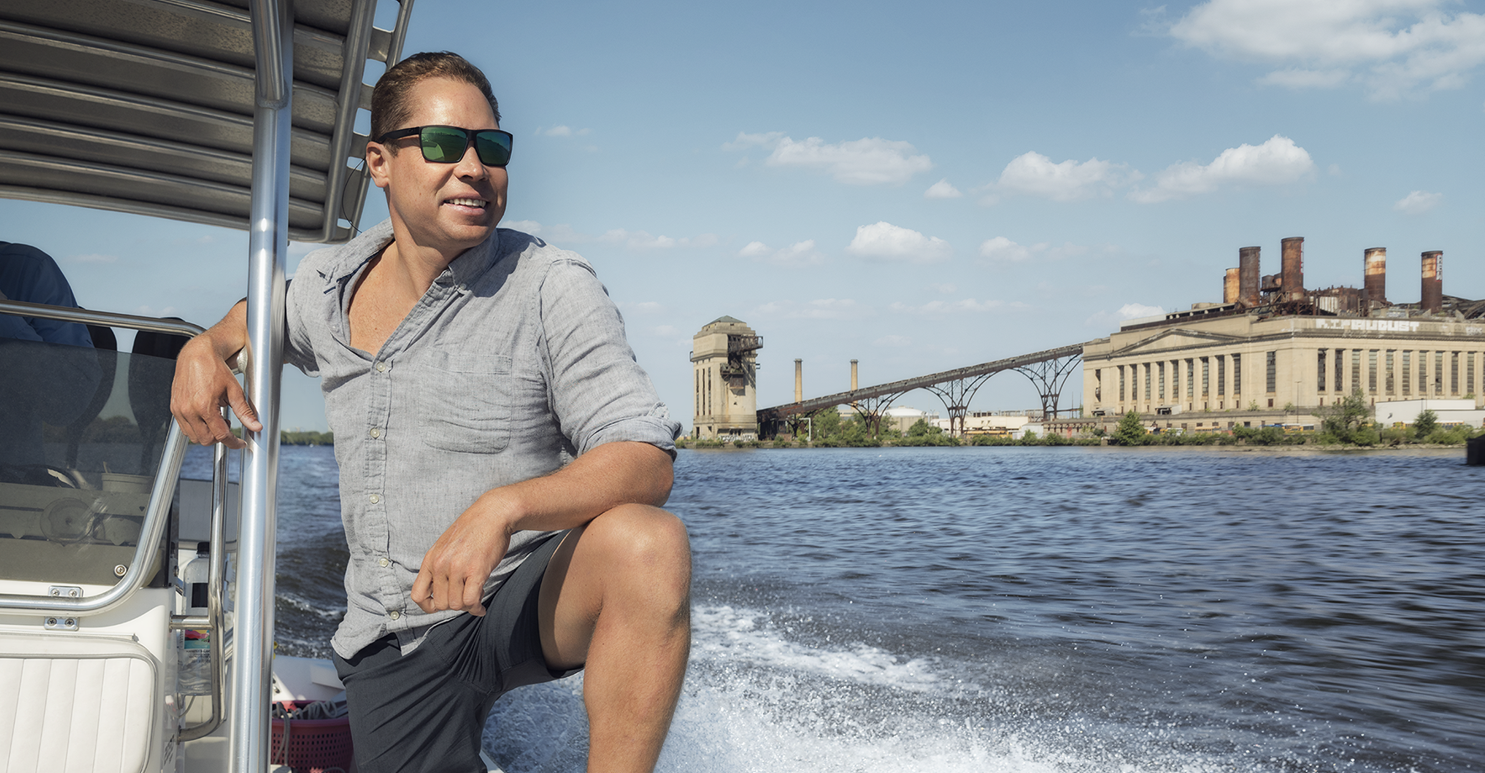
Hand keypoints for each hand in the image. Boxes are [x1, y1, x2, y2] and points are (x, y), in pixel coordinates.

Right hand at [170, 333, 260, 447]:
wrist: (196, 354)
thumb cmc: (214, 368)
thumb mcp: (234, 390)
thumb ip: (244, 411)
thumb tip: (255, 426)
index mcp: (204, 406)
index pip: (220, 435)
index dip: (233, 442)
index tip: (240, 443)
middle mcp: (189, 410)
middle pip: (206, 440)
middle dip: (219, 437)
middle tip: (228, 424)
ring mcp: (179, 410)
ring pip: (193, 437)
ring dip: (207, 433)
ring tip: (217, 418)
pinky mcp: (174, 407)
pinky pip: (185, 428)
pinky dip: (196, 428)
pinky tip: (206, 416)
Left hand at [411, 495, 515, 616]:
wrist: (492, 514)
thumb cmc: (472, 530)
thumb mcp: (445, 546)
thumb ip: (439, 566)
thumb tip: (441, 591)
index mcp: (430, 559)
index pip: (418, 596)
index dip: (429, 607)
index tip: (441, 606)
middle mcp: (440, 565)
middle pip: (441, 604)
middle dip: (455, 604)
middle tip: (465, 596)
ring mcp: (457, 568)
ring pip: (457, 604)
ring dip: (468, 605)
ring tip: (476, 595)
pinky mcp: (476, 570)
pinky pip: (471, 600)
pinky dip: (477, 607)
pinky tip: (481, 606)